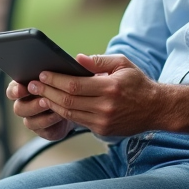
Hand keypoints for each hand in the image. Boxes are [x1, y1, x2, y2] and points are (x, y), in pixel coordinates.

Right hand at [6, 78, 74, 140]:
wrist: (74, 104)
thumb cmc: (61, 85)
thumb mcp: (56, 77)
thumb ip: (49, 74)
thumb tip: (51, 67)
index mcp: (22, 90)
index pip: (11, 91)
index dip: (15, 91)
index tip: (22, 89)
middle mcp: (24, 106)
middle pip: (19, 109)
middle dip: (32, 105)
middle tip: (44, 99)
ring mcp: (32, 120)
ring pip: (29, 121)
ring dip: (42, 115)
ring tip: (54, 107)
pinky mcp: (43, 131)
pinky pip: (43, 130)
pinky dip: (51, 122)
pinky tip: (60, 115)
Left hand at [26, 54, 161, 136]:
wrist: (157, 109)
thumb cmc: (138, 83)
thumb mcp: (123, 64)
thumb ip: (100, 61)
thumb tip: (77, 58)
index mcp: (110, 87)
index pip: (74, 85)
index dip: (55, 79)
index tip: (41, 73)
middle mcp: (105, 106)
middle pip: (67, 100)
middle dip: (46, 91)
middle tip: (31, 83)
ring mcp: (103, 121)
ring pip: (69, 113)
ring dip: (50, 103)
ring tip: (38, 94)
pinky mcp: (103, 130)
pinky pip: (77, 120)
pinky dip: (63, 112)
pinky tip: (53, 104)